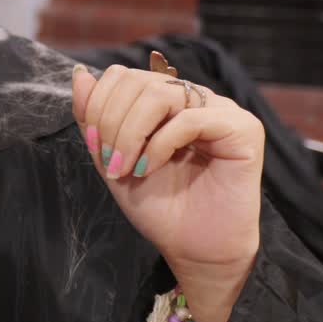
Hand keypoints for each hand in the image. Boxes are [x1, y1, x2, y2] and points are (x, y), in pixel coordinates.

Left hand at [72, 64, 265, 321]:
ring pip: (160, 94)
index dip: (98, 105)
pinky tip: (150, 169)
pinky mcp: (243, 128)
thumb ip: (93, 118)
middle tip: (110, 162)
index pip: (122, 75)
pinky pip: (190, 119)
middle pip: (138, 81)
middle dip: (111, 121)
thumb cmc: (158, 205)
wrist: (194, 248)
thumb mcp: (112, 158)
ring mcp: (219, 109)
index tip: (94, 146)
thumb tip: (79, 74)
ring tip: (127, 168)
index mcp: (164, 100)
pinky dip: (160, 144)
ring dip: (131, 132)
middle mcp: (193, 98)